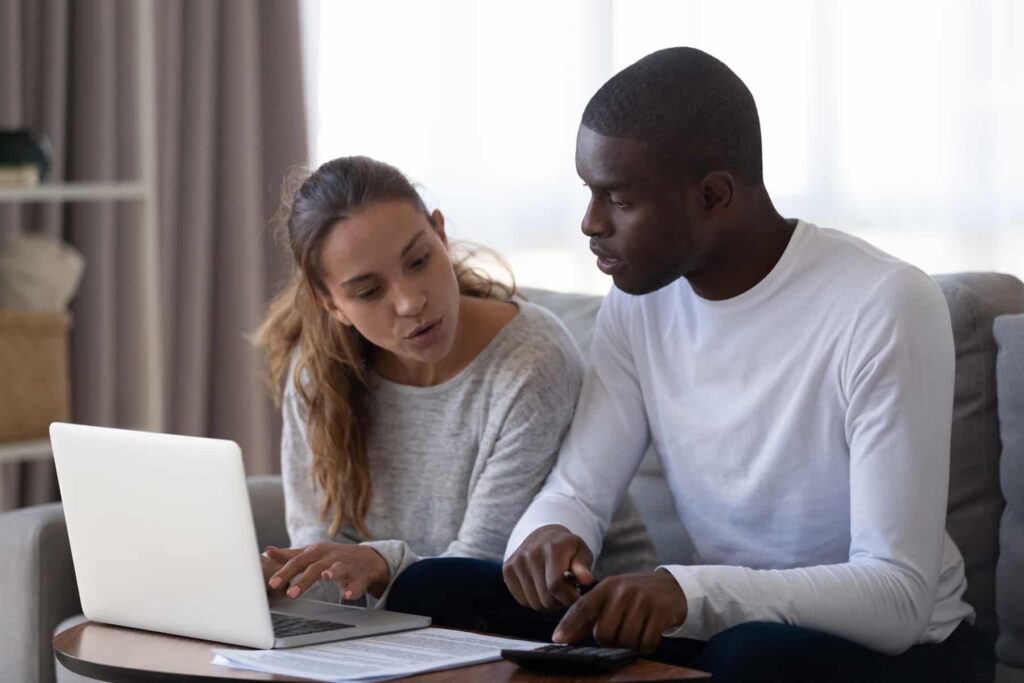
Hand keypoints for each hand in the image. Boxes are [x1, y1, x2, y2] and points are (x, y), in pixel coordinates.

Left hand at [265, 543, 389, 600]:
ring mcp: (346, 566)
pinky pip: (357, 584)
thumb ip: (290, 555)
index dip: (285, 572)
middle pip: (315, 567)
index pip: (298, 562)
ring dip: (332, 573)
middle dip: (303, 580)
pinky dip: (353, 589)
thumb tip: (267, 551)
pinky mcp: (359, 577)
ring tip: (325, 577)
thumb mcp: (311, 554)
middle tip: (290, 594)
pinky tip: (348, 594)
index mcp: (317, 552)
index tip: (272, 583)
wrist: (365, 559)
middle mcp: (331, 557)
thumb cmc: (333, 557)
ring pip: (338, 569)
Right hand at [503, 524, 594, 610]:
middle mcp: (530, 553)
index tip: (576, 594)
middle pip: (545, 598)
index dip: (568, 597)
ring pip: (534, 602)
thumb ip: (583, 567)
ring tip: (554, 590)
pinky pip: (522, 601)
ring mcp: (516, 562)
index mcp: (551, 548)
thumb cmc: (567, 549)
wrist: (543, 536)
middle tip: (566, 593)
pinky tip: (541, 588)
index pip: (556, 586)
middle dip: (560, 602)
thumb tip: (587, 580)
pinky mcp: (507, 570)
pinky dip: (534, 600)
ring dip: (547, 603)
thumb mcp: (581, 552)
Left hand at [551, 569, 686, 652]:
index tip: (558, 639)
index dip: (569, 625)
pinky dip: (648, 645)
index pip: (583, 607)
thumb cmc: (637, 596)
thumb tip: (564, 636)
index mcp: (608, 586)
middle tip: (623, 631)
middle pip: (604, 633)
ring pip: (625, 640)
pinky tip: (651, 633)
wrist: (673, 587)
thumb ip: (591, 615)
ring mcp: (643, 600)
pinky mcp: (660, 611)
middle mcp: (623, 591)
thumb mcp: (614, 597)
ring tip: (638, 629)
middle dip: (612, 640)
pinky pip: (646, 643)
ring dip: (632, 643)